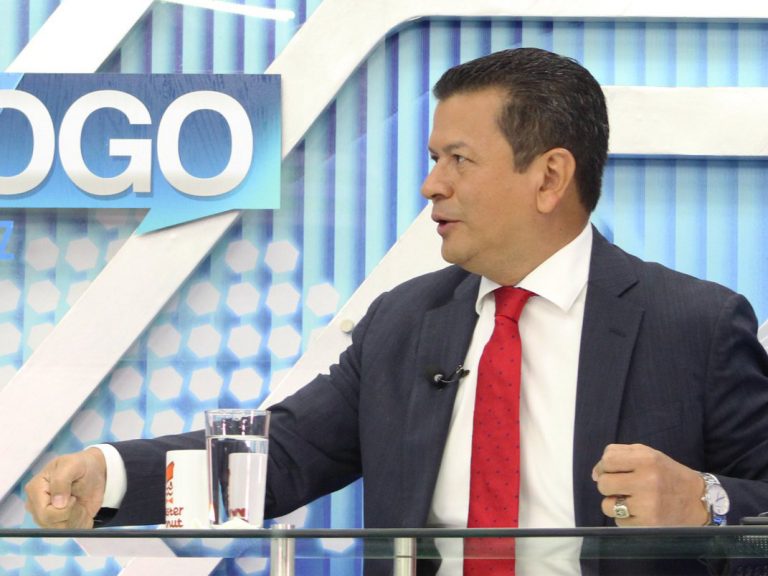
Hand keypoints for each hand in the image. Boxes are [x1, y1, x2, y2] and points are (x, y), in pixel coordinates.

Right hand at [25, 447, 106, 528]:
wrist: (94, 471)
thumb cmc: (81, 466)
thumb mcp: (73, 465)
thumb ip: (62, 481)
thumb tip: (57, 504)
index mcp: (35, 489)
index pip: (44, 513)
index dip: (63, 509)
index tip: (73, 497)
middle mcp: (36, 506)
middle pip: (51, 524)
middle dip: (71, 514)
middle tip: (78, 500)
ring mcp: (46, 516)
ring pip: (60, 530)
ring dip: (77, 518)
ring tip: (80, 504)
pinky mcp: (58, 523)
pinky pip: (70, 532)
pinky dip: (81, 523)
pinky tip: (82, 511)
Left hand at [591, 443, 708, 525]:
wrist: (698, 500)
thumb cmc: (667, 474)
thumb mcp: (648, 455)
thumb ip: (619, 455)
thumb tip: (595, 474)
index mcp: (646, 459)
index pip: (607, 460)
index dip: (603, 466)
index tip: (610, 472)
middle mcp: (647, 480)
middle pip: (603, 484)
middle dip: (607, 486)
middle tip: (621, 487)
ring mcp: (648, 504)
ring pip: (607, 506)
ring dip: (613, 504)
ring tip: (629, 501)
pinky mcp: (648, 523)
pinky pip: (619, 522)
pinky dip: (625, 518)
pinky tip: (639, 512)